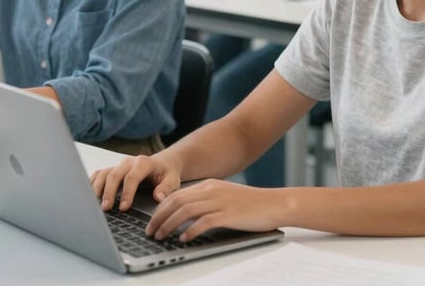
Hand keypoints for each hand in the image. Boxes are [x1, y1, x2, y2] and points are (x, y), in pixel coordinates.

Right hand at [90, 153, 181, 211]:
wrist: (163, 164)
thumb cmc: (167, 174)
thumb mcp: (172, 180)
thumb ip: (166, 188)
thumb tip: (158, 197)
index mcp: (144, 163)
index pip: (132, 177)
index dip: (127, 192)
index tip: (124, 208)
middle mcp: (129, 162)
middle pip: (115, 174)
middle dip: (109, 192)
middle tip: (106, 209)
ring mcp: (119, 165)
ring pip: (104, 174)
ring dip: (97, 189)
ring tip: (93, 206)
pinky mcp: (112, 170)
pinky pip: (98, 174)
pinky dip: (91, 184)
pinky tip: (87, 197)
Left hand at [147, 179, 284, 241]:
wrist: (275, 203)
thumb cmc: (251, 204)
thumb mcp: (225, 196)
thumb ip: (207, 201)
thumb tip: (185, 215)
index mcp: (210, 185)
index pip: (178, 194)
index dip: (161, 208)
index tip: (152, 220)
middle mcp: (213, 190)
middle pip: (177, 201)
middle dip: (159, 216)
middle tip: (149, 231)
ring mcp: (220, 201)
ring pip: (186, 210)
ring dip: (169, 224)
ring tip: (160, 236)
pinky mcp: (229, 214)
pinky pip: (204, 221)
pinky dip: (190, 230)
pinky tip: (183, 239)